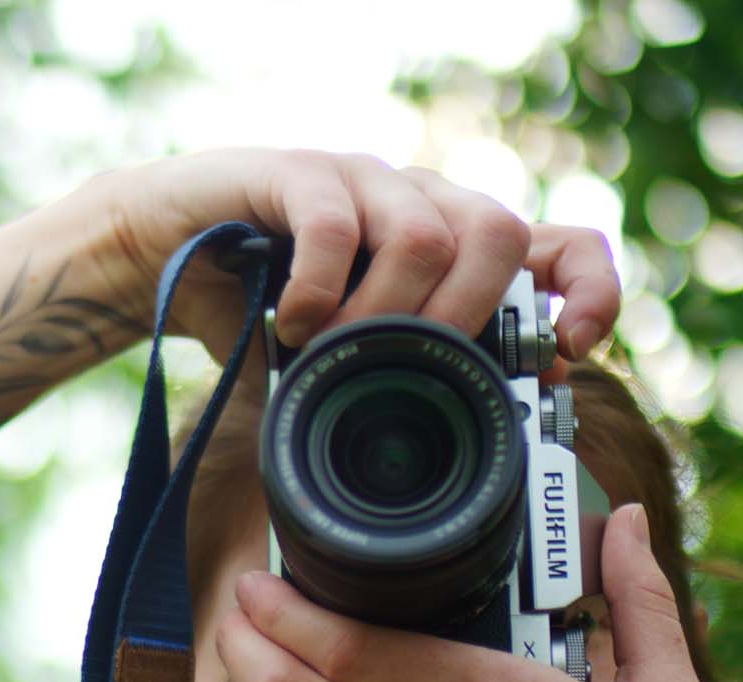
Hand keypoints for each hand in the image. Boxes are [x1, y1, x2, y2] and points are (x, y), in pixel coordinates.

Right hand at [82, 148, 618, 382]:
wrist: (154, 260)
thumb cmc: (251, 312)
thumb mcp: (338, 364)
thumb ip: (396, 384)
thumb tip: (467, 449)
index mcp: (445, 244)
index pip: (559, 242)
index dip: (588, 289)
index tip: (570, 350)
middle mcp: (415, 200)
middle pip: (498, 232)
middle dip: (465, 318)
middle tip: (407, 369)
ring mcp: (359, 180)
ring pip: (425, 233)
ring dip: (384, 313)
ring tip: (331, 352)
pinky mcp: (292, 171)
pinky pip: (333, 222)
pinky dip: (319, 288)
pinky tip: (290, 327)